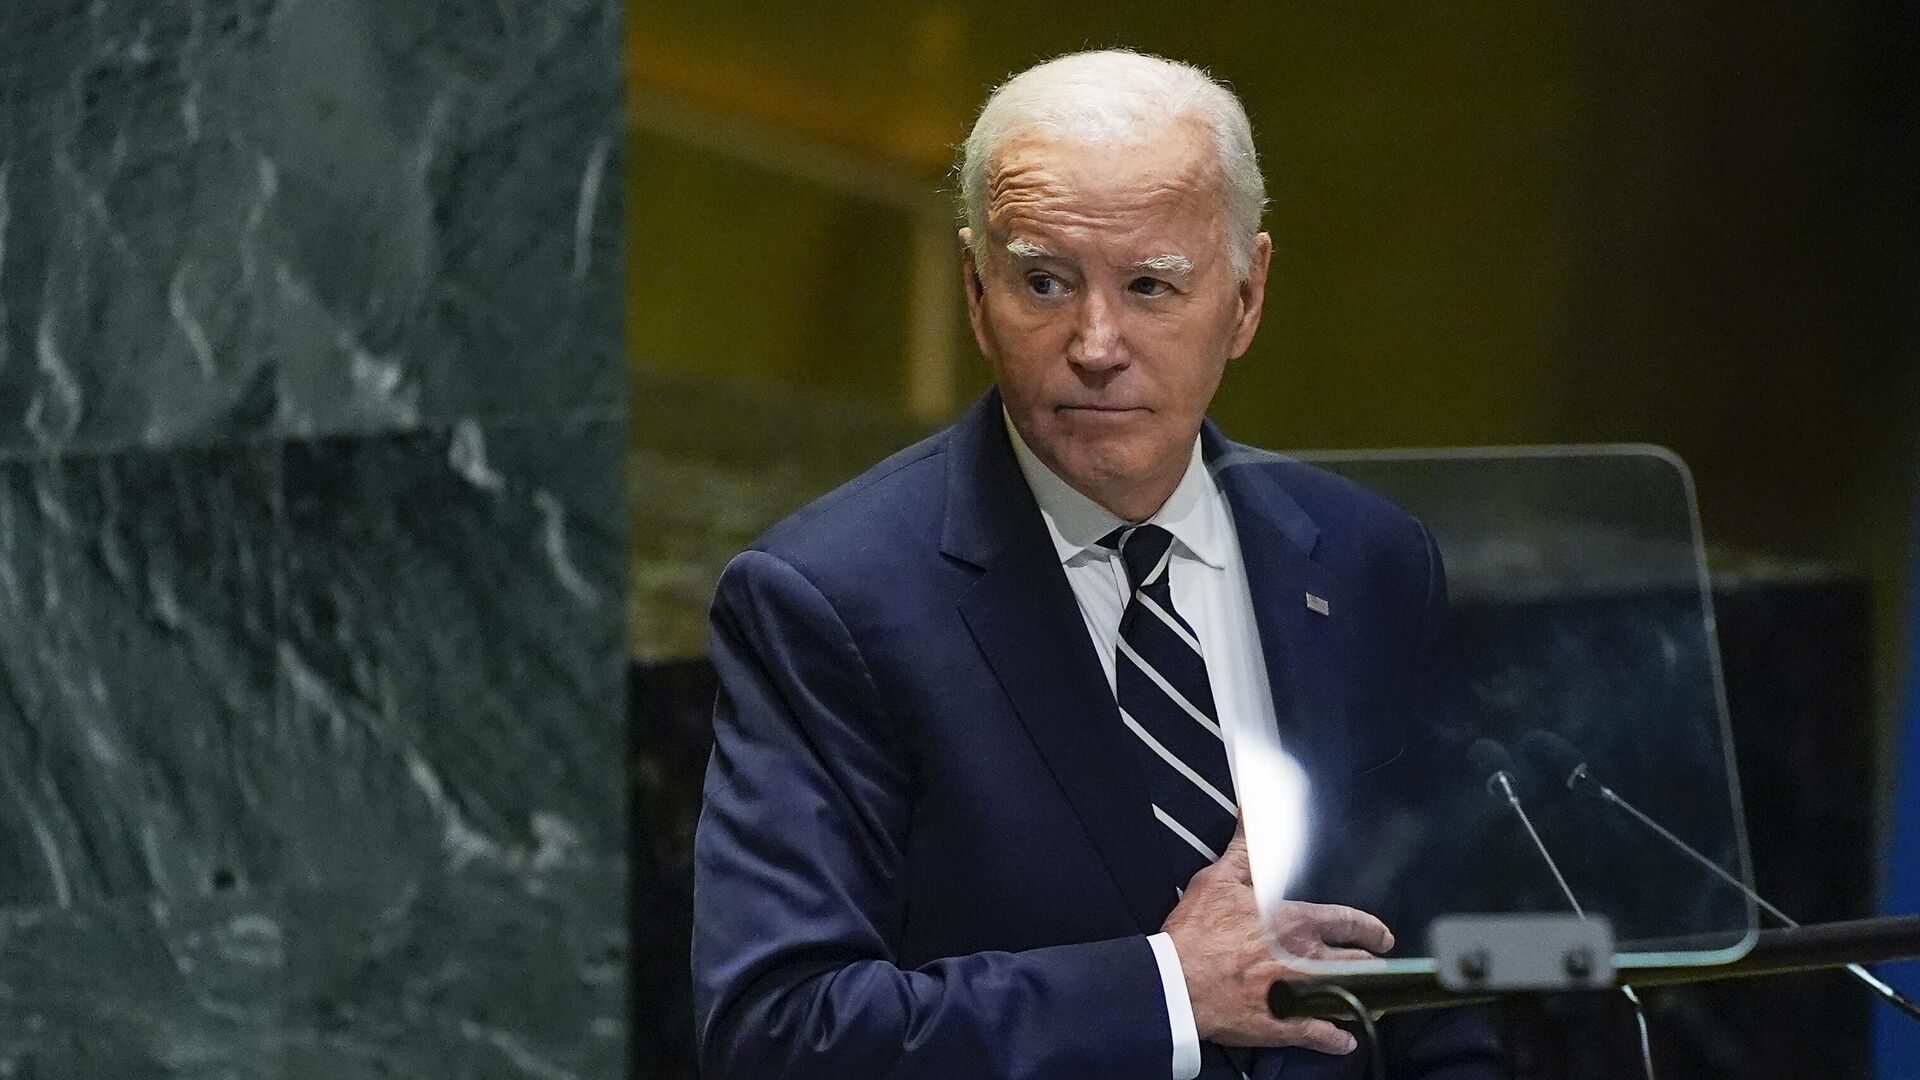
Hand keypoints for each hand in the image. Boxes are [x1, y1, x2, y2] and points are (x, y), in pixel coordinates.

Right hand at [1160, 824, 1393, 1052]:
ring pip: (1347, 997)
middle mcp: (1305, 958)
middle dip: (1372, 963)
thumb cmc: (1196, 932)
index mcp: (1293, 921)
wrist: (1176, 983)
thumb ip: (1245, 848)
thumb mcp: (1219, 880)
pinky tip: (1345, 1039)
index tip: (1382, 935)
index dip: (1370, 928)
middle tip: (1381, 965)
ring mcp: (1298, 995)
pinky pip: (1320, 1034)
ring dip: (1363, 999)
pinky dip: (1337, 1038)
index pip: (1347, 921)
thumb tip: (1253, 811)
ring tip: (1372, 1000)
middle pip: (1356, 962)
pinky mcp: (1283, 1025)